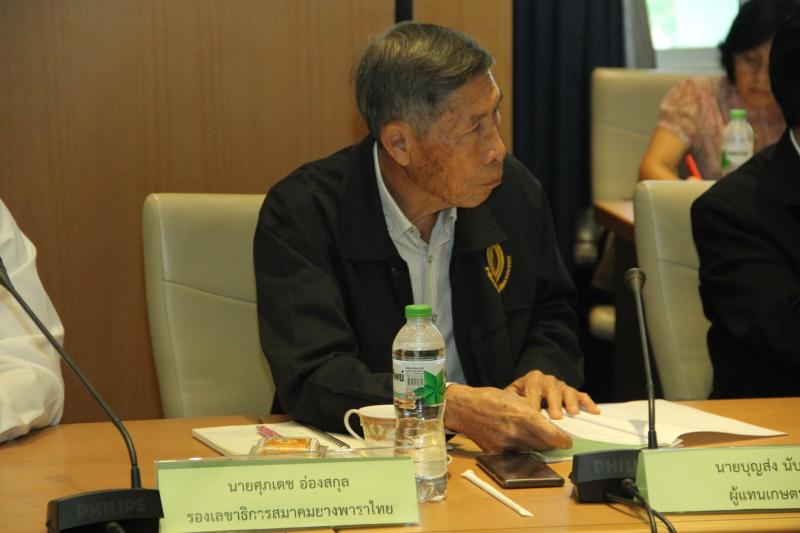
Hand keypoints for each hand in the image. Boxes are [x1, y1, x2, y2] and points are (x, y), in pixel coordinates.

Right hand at [443, 384, 571, 452]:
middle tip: (553, 438)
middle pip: (543, 445)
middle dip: (550, 442)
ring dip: (536, 445)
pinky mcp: (496, 451)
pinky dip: (520, 448)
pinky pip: (515, 453)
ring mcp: (505, 444)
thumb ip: (531, 413)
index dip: (562, 439)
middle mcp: (514, 431)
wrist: (463, 408)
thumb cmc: (488, 399)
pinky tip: (516, 439)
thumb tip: (547, 424)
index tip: (567, 441)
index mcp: (521, 415)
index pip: (550, 434)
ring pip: (530, 450)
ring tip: (534, 437)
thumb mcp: (514, 399)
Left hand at [505, 370, 599, 419]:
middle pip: (552, 389)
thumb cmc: (521, 395)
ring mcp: (561, 386)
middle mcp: (548, 380)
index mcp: (533, 379)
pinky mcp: (572, 393)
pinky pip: (582, 396)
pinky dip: (588, 403)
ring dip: (570, 402)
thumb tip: (511, 410)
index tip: (533, 414)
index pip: (533, 389)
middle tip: (556, 416)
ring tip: (573, 413)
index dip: (533, 402)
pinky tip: (594, 411)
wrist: (530, 388)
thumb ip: (511, 400)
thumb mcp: (512, 395)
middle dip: (554, 403)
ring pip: (567, 391)